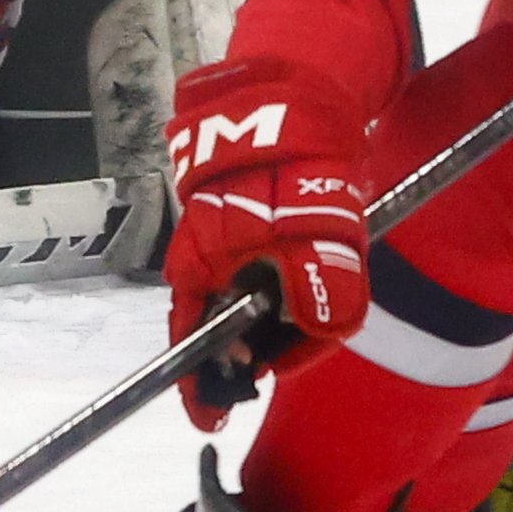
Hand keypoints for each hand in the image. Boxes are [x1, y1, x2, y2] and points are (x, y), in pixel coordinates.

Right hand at [161, 84, 370, 425]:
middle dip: (241, 355)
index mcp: (201, 263)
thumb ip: (322, 289)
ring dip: (265, 321)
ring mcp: (220, 237)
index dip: (201, 386)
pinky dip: (274, 291)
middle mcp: (200, 255)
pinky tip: (304, 286)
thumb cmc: (296, 164)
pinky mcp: (242, 222)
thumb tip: (321, 332)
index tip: (211, 418)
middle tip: (273, 369)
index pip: (190, 341)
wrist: (297, 93)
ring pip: (236, 298)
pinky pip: (252, 271)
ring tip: (299, 330)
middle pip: (214, 324)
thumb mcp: (318, 232)